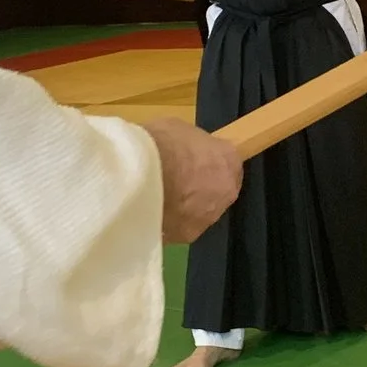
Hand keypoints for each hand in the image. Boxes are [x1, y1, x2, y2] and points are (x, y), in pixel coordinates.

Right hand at [143, 118, 241, 243]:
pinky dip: (170, 222)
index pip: (228, 162)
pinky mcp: (187, 236)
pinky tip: (152, 213)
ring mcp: (208, 217)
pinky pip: (181, 226)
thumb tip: (188, 155)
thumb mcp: (179, 130)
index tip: (193, 162)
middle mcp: (226, 192)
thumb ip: (192, 148)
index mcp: (228, 161)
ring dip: (187, 207)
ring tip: (161, 200)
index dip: (210, 163)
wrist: (137, 177)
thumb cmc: (159, 145)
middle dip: (201, 187)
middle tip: (177, 181)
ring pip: (201, 212)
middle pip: (218, 191)